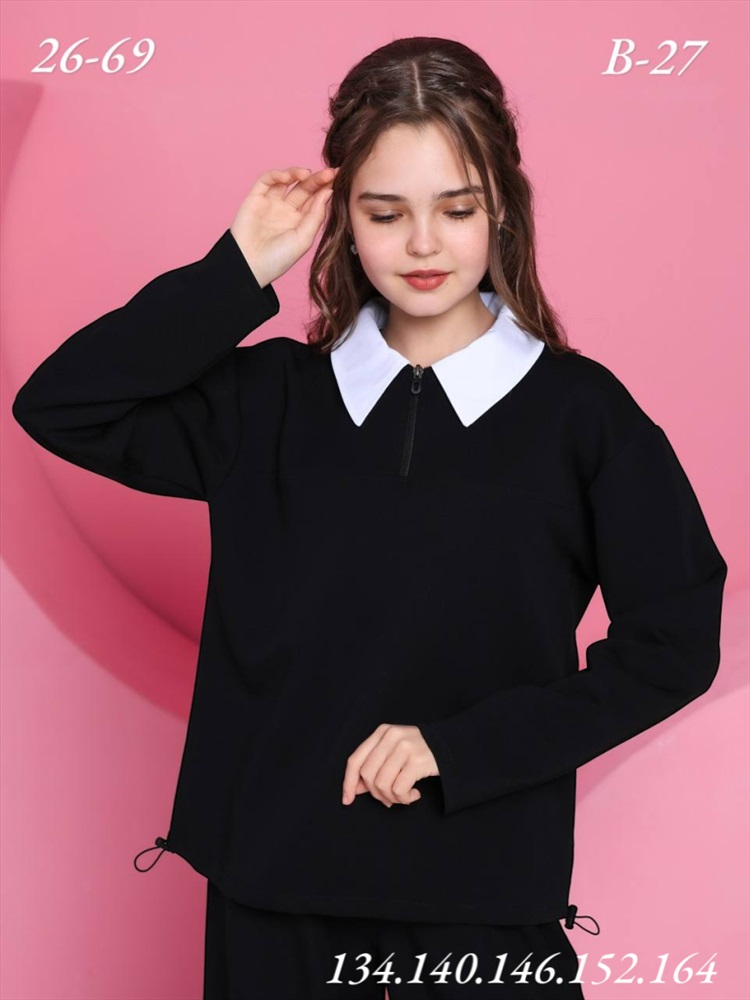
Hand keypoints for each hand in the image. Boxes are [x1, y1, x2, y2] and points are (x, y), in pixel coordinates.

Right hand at [229, 165, 338, 288]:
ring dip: (298, 173)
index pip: (316, 200)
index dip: (326, 188)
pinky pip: (266, 181)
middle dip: (317, 180)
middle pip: (304, 189)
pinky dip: (277, 175)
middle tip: (329, 173)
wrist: (249, 266)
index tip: (339, 178)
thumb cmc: (277, 259)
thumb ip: (316, 216)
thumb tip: (328, 192)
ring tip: (308, 174)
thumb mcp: (303, 239)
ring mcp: (271, 204)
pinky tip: (288, 177)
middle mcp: (287, 212)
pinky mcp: (255, 199)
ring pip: (286, 181)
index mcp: (300, 223)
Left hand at [342, 724, 438, 807]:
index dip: (348, 782)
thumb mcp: (393, 752)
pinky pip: (399, 789)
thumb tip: (355, 789)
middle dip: (376, 794)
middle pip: (367, 775)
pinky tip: (414, 794)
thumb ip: (374, 767)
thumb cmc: (418, 752)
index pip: (355, 760)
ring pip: (382, 784)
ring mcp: (404, 748)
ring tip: (403, 796)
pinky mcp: (417, 761)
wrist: (451, 745)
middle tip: (389, 799)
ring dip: (392, 798)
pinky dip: (405, 798)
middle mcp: (391, 737)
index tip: (347, 800)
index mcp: (381, 732)